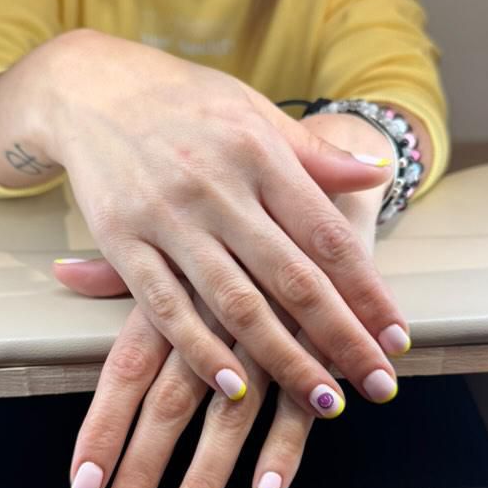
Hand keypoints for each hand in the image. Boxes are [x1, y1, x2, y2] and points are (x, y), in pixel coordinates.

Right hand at [39, 29, 407, 417]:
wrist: (91, 86)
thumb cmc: (183, 101)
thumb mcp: (253, 110)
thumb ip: (312, 152)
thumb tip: (375, 172)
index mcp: (260, 154)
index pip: (327, 235)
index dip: (368, 291)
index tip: (397, 336)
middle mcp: (219, 188)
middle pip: (293, 278)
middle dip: (343, 338)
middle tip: (381, 385)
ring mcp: (168, 217)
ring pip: (236, 303)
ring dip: (284, 358)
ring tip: (325, 401)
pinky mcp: (123, 241)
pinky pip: (167, 307)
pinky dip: (202, 351)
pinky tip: (237, 388)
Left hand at [54, 184, 391, 487]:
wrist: (317, 170)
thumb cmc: (238, 210)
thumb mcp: (180, 226)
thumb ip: (126, 266)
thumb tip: (65, 273)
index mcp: (176, 292)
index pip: (127, 371)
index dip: (104, 428)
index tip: (82, 486)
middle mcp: (214, 318)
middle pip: (170, 406)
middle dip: (142, 471)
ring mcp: (267, 333)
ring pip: (229, 417)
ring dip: (205, 480)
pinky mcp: (316, 342)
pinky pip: (299, 401)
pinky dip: (284, 448)